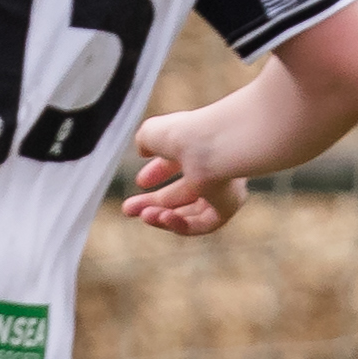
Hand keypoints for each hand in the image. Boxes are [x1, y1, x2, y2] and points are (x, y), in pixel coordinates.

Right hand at [120, 108, 249, 236]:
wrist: (213, 143)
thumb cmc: (185, 133)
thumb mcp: (152, 133)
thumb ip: (146, 141)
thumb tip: (143, 150)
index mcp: (198, 146)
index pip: (179, 163)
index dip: (157, 172)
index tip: (140, 181)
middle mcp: (213, 167)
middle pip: (182, 193)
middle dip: (153, 203)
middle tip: (128, 209)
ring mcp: (223, 188)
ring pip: (191, 212)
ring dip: (163, 216)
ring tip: (143, 216)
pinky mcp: (228, 206)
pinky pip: (204, 224)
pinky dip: (181, 225)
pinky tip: (162, 218)